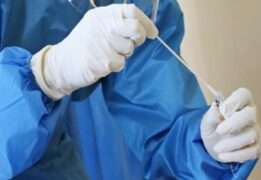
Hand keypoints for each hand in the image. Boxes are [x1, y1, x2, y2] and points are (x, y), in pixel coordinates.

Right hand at [31, 4, 157, 99]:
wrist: (61, 64)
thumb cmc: (82, 44)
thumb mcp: (96, 25)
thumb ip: (116, 23)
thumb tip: (143, 28)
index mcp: (102, 15)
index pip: (132, 11)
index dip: (146, 22)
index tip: (153, 33)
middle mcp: (103, 26)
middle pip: (135, 28)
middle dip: (139, 38)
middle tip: (134, 43)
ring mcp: (103, 44)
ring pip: (129, 49)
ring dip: (123, 54)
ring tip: (109, 53)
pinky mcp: (102, 61)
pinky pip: (120, 63)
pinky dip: (115, 65)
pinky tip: (103, 63)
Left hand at [201, 88, 260, 162]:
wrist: (213, 145)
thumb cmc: (213, 126)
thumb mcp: (206, 120)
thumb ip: (211, 115)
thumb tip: (215, 107)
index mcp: (239, 103)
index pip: (243, 95)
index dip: (235, 100)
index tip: (222, 108)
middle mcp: (250, 115)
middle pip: (250, 114)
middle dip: (234, 123)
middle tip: (219, 131)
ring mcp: (254, 131)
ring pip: (250, 135)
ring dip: (231, 143)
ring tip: (216, 148)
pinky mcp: (255, 147)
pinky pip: (251, 151)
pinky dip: (235, 155)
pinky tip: (222, 156)